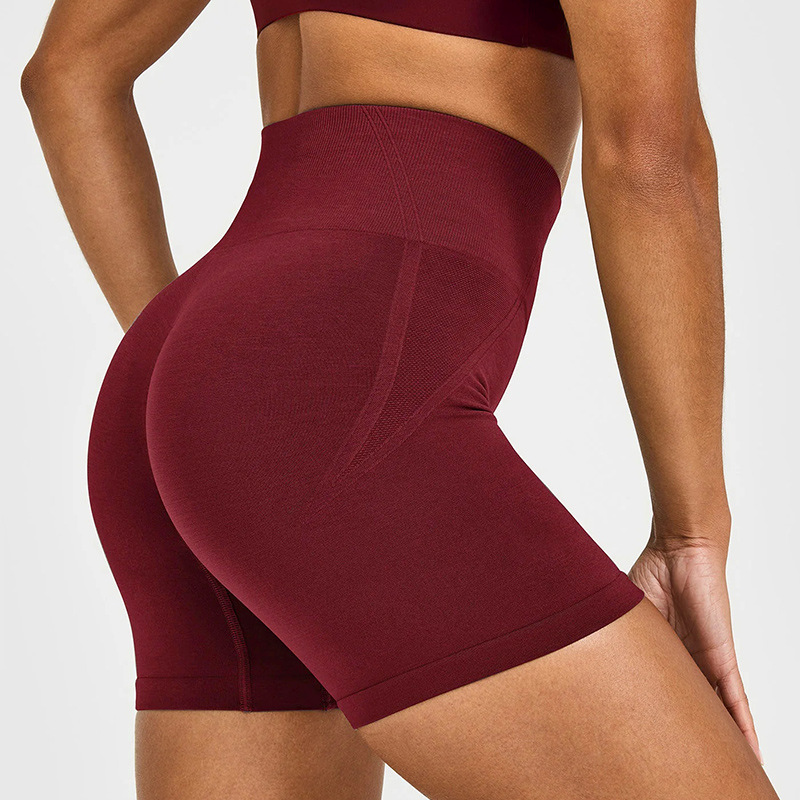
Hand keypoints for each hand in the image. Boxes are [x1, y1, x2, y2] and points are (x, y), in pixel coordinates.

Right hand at [628, 526, 762, 763]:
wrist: (679, 552)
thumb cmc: (655, 573)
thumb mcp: (627, 614)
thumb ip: (614, 633)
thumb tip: (575, 640)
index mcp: (667, 657)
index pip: (666, 698)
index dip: (663, 723)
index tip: (654, 749)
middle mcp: (691, 665)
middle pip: (696, 714)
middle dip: (694, 744)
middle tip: (689, 773)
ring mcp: (709, 663)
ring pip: (721, 715)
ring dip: (725, 745)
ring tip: (724, 777)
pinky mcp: (723, 658)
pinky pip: (738, 701)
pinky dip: (745, 727)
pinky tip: (752, 753)